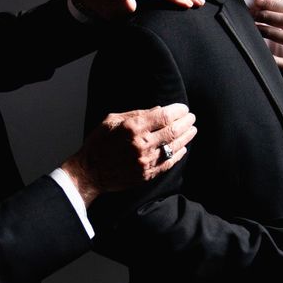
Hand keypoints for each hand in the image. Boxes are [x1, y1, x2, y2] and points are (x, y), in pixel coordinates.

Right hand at [62, 103, 196, 205]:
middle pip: (173, 131)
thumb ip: (136, 114)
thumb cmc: (98, 143)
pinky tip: (183, 148)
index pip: (164, 116)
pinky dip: (178, 154)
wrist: (89, 172)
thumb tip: (159, 109)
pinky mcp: (146, 174)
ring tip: (192, 130)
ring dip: (186, 137)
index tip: (184, 108)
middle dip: (185, 122)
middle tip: (191, 118)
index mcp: (132, 128)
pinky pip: (168, 163)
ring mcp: (145, 161)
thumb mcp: (112, 121)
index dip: (178, 111)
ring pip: (174, 147)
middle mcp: (141, 144)